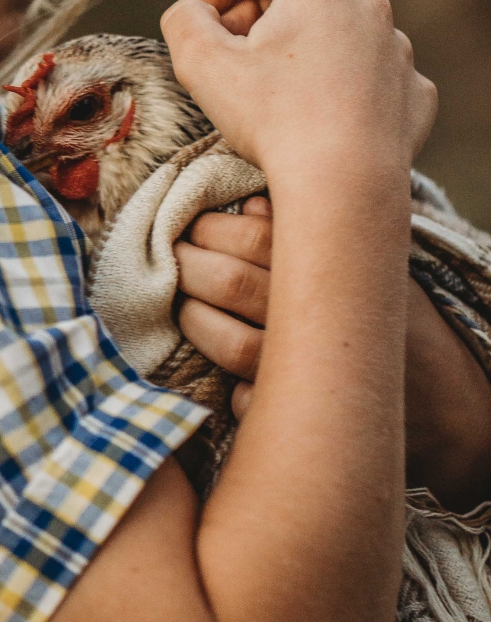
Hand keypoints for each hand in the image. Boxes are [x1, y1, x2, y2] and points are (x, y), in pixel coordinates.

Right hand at [161, 0, 436, 178]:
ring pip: (333, 32)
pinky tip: (313, 115)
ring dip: (296, 49)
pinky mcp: (412, 91)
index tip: (194, 16)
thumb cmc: (273, 120)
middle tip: (224, 55)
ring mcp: (396, 48)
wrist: (345, 187)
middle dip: (252, 15)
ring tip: (268, 91)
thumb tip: (192, 11)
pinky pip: (366, 73)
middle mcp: (366, 3)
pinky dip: (336, 84)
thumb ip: (183, 20)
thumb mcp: (201, 62)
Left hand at [179, 199, 490, 501]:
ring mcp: (312, 370)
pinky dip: (230, 389)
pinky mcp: (306, 418)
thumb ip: (316, 231)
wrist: (447, 399)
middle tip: (174, 259)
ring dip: (195, 323)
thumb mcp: (369, 263)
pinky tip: (224, 374)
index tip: (193, 224)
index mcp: (335, 269)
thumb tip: (255, 203)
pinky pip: (247, 402)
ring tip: (185, 309)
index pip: (256, 237)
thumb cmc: (398, 318)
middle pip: (231, 283)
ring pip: (230, 344)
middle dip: (189, 267)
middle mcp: (321, 318)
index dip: (212, 228)